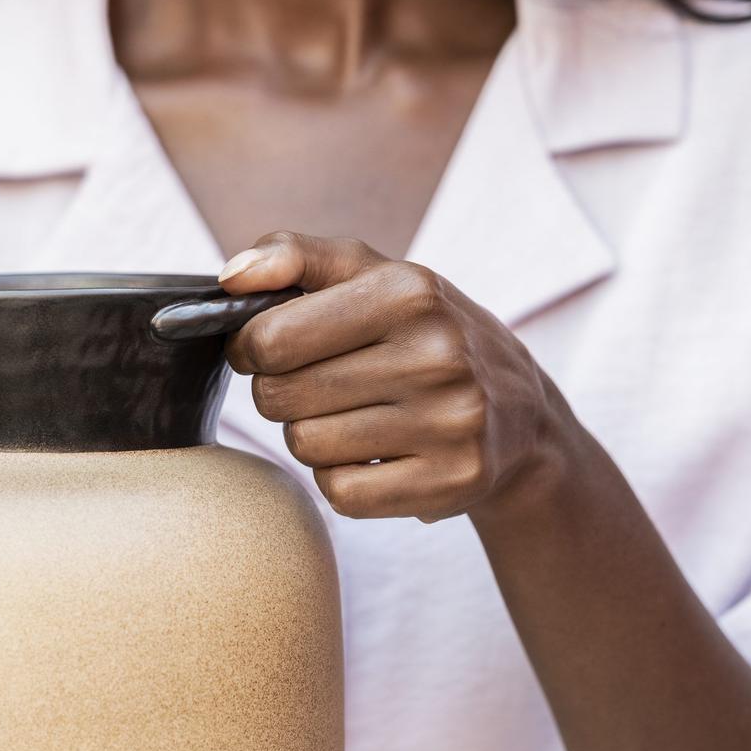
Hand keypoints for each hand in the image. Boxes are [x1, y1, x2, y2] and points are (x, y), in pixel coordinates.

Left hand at [218, 231, 566, 524]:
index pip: (272, 338)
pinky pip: (340, 493)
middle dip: (281, 392)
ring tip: (351, 417)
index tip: (268, 349)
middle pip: (281, 397)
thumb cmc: (423, 334)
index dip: (251, 347)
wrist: (520, 412)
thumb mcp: (373, 275)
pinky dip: (340, 478)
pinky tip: (373, 455)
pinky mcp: (452, 481)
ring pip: (306, 446)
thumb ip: (295, 257)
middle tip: (316, 385)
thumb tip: (231, 279)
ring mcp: (451, 423)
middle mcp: (438, 355)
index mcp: (410, 293)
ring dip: (311, 435)